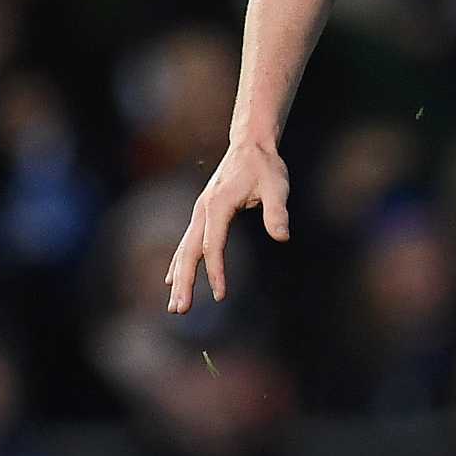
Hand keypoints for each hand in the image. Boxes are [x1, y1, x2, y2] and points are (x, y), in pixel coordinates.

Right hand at [165, 142, 290, 312]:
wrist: (251, 145)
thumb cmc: (266, 166)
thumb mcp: (277, 186)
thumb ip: (277, 212)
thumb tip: (283, 237)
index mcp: (218, 205)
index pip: (213, 245)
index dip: (216, 271)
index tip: (220, 296)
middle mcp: (203, 210)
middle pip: (189, 252)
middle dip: (185, 282)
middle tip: (180, 311)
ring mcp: (200, 212)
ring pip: (184, 250)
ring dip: (179, 278)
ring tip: (176, 306)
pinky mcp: (203, 214)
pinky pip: (187, 243)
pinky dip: (179, 263)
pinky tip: (173, 279)